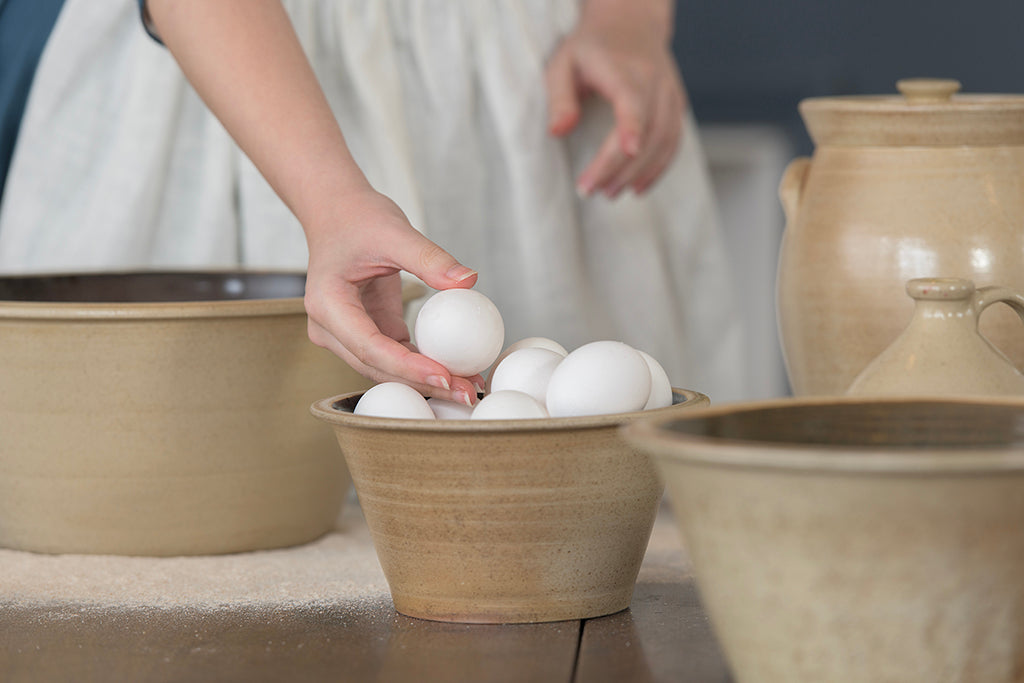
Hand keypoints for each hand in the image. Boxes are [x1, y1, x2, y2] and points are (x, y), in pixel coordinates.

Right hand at [303, 188, 482, 405]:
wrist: (337, 212)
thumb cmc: (358, 218)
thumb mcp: (396, 232)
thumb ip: (430, 258)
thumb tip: (468, 281)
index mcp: (328, 305)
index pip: (370, 346)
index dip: (407, 367)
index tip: (445, 376)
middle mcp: (330, 328)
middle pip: (377, 367)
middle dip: (422, 383)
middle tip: (466, 393)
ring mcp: (344, 334)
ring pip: (385, 369)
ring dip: (425, 380)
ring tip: (468, 387)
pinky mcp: (365, 332)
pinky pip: (394, 356)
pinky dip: (422, 365)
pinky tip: (456, 371)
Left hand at [545, 0, 684, 196]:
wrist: (631, 22)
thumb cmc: (591, 48)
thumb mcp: (563, 64)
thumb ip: (559, 98)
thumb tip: (558, 132)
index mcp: (625, 69)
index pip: (633, 100)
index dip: (632, 126)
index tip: (627, 150)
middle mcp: (655, 81)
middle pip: (648, 130)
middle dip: (622, 166)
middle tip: (593, 191)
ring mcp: (670, 94)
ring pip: (665, 140)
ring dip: (640, 172)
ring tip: (611, 193)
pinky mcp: (677, 106)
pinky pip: (673, 142)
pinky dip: (658, 168)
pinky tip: (637, 186)